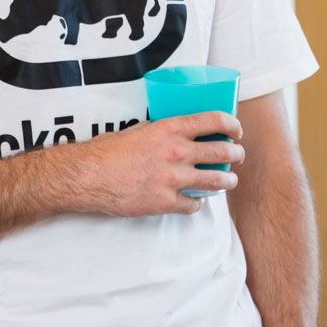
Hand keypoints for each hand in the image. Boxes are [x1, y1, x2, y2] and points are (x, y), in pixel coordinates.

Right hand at [60, 111, 243, 216]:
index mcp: (170, 129)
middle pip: (223, 152)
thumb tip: (181, 132)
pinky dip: (197, 203)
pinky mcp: (165, 202)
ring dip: (228, 180)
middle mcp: (177, 152)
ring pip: (217, 180)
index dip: (233, 125)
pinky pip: (194, 205)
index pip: (215, 121)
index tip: (237, 131)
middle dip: (237, 154)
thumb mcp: (140, 129)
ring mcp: (173, 179)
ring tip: (230, 180)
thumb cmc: (109, 151)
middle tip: (238, 156)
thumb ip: (164, 131)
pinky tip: (195, 200)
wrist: (89, 176)